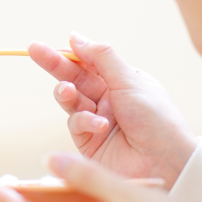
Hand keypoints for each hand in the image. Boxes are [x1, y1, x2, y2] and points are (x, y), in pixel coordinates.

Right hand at [28, 34, 196, 188]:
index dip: (72, 52)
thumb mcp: (130, 81)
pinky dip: (85, 121)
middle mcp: (109, 98)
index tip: (54, 45)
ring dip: (66, 92)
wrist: (167, 164)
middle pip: (75, 76)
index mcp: (123, 81)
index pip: (90, 61)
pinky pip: (77, 124)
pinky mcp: (89, 142)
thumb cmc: (157, 120)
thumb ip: (101, 58)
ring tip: (67, 91)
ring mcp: (98, 120)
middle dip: (55, 64)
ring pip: (71, 99)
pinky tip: (99, 125)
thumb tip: (75, 37)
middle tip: (34, 50)